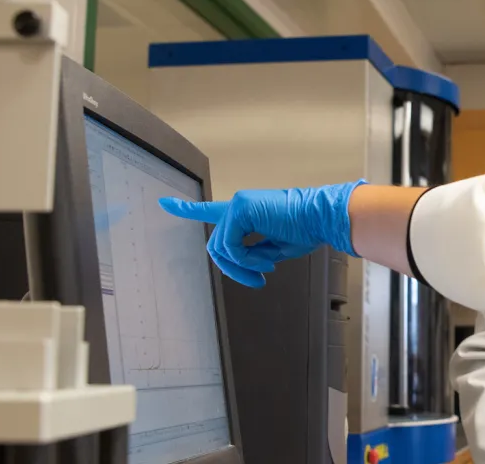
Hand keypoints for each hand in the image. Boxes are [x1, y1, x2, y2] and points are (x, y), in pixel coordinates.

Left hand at [159, 180, 363, 286]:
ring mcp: (238, 205)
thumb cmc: (304, 230)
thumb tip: (236, 265)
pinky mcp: (240, 209)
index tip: (165, 204)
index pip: (210, 210)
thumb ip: (250, 252)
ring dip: (244, 266)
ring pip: (223, 249)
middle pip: (217, 246)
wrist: (320, 218)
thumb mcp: (272, 247)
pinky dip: (247, 260)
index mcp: (244, 212)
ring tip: (267, 269)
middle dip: (233, 269)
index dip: (186, 210)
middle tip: (257, 280)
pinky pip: (232, 246)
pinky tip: (267, 261)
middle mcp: (237, 205)